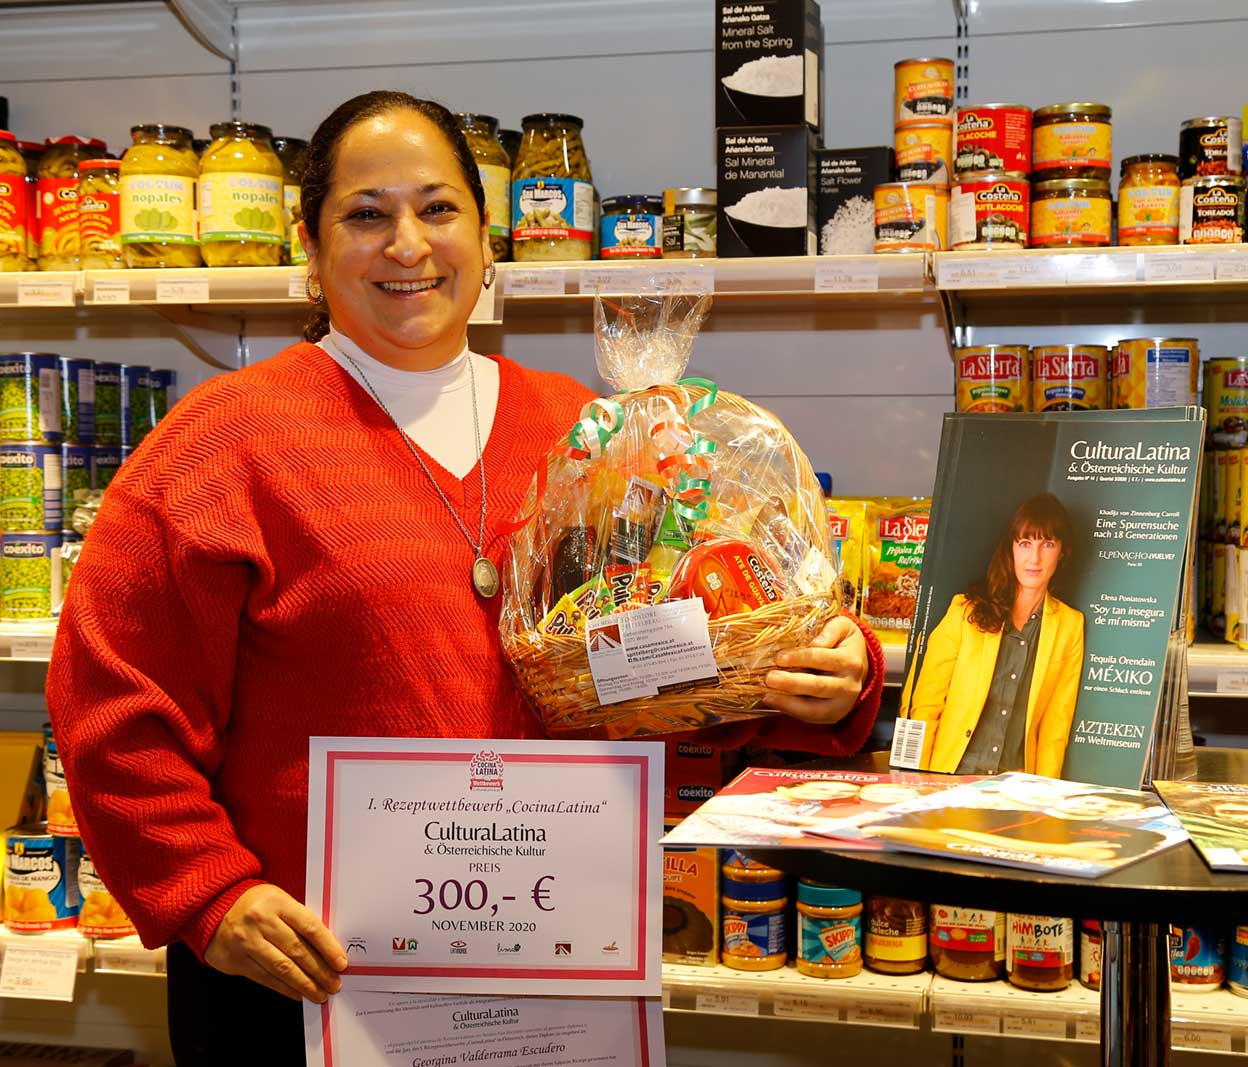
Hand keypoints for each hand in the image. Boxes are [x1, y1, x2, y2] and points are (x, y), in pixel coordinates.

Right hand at [204, 883, 346, 1002]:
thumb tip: (326, 948)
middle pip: (298, 950)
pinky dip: (284, 988)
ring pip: (282, 968)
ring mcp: (247, 942)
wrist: (214, 905)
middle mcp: (261, 921)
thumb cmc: (255, 903)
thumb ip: (298, 920)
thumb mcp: (278, 900)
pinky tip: (298, 994)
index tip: (341, 963)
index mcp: (277, 902)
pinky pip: (265, 978)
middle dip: (320, 970)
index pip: (310, 927)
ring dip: (305, 984)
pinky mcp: (235, 960)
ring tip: (320, 993)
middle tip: (335, 984)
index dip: (328, 947)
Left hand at [762, 615, 867, 724]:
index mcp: (851, 661)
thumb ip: (830, 629)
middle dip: (792, 683)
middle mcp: (850, 685)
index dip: (801, 658)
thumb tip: (815, 642)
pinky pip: (811, 717)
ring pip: (815, 708)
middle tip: (769, 678)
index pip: (823, 659)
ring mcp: (842, 704)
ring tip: (768, 695)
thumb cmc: (843, 642)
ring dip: (789, 703)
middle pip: (819, 686)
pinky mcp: (833, 715)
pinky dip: (791, 711)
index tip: (779, 657)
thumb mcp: (843, 627)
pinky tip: (774, 701)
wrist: (858, 666)